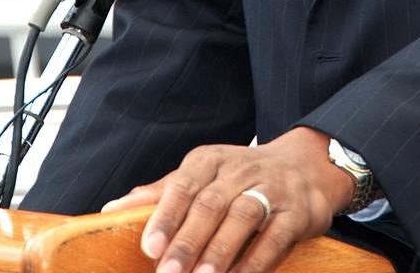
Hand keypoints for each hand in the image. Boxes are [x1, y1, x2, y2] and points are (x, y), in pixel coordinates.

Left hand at [101, 127, 354, 272]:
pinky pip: (276, 235)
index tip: (149, 247)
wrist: (308, 164)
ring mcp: (273, 188)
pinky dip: (256, 260)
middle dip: (188, 240)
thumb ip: (161, 194)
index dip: (166, 215)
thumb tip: (111, 209)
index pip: (185, 184)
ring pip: (244, 215)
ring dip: (221, 250)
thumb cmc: (240, 177)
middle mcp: (242, 169)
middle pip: (211, 203)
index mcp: (211, 160)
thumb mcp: (202, 176)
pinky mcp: (298, 211)